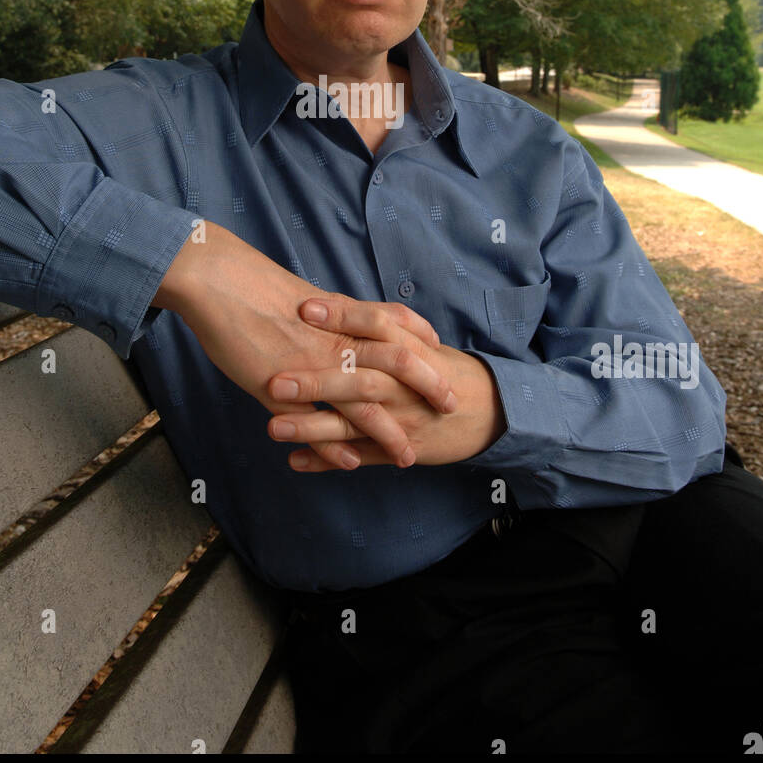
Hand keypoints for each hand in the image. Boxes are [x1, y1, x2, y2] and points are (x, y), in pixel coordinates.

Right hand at [152, 223, 455, 469]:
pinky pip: (312, 421)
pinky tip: (351, 463)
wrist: (217, 279)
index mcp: (338, 315)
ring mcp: (307, 365)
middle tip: (450, 407)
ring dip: (388, 432)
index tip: (445, 357)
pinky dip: (333, 445)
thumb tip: (351, 320)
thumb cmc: (254, 285)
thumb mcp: (305, 297)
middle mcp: (331, 338)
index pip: (395, 327)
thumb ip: (332, 314)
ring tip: (407, 457)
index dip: (423, 343)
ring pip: (359, 401)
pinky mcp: (277, 386)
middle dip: (426, 387)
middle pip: (393, 363)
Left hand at [267, 300, 505, 469]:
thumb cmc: (443, 369)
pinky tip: (295, 461)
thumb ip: (379, 326)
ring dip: (313, 428)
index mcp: (408, 350)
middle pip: (358, 381)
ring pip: (354, 425)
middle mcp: (403, 386)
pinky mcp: (397, 449)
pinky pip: (359, 457)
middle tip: (274, 380)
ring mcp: (400, 420)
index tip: (304, 308)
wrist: (489, 411)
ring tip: (272, 427)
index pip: (374, 326)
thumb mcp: (419, 341)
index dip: (341, 316)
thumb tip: (328, 301)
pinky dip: (328, 461)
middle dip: (316, 383)